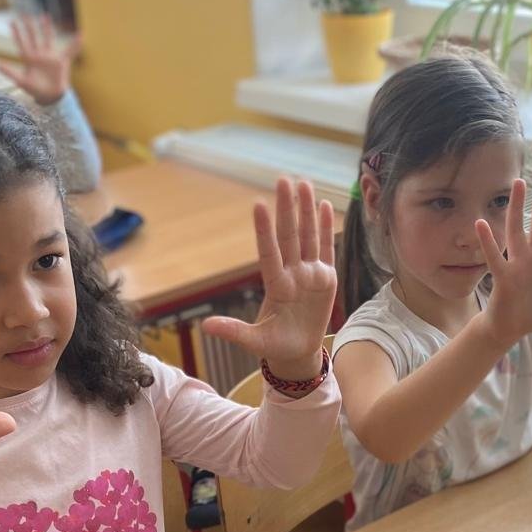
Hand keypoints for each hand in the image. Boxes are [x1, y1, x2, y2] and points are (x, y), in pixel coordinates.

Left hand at [0, 14, 81, 105]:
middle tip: (25, 14)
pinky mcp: (61, 62)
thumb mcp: (22, 81)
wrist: (51, 97)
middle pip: (33, 37)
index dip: (17, 33)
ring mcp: (50, 57)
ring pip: (48, 39)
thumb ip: (10, 72)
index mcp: (30, 59)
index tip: (12, 22)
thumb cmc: (35, 90)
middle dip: (29, 26)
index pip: (22, 43)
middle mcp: (40, 55)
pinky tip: (80, 35)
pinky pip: (70, 51)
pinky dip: (75, 44)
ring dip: (47, 28)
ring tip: (45, 16)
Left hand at [202, 179, 337, 379]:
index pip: (269, 252)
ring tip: (304, 183)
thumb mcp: (254, 341)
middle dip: (287, 208)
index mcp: (275, 286)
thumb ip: (233, 331)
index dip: (265, 230)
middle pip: (290, 236)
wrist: (296, 352)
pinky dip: (324, 228)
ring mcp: (309, 274)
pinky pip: (325, 249)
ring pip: (308, 236)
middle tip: (283, 180)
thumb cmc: (275, 346)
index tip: (258, 204)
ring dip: (306, 211)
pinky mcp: (326, 278)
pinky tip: (323, 205)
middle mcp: (292, 274)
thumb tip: (206, 326)